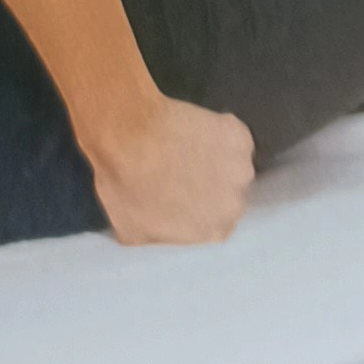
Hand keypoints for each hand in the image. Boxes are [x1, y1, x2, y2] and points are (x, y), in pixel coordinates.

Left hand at [83, 95, 255, 245]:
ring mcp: (240, 167)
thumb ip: (161, 236)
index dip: (198, 206)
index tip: (181, 192)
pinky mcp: (239, 134)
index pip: (214, 224)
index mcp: (213, 231)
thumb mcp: (132, 231)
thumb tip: (163, 232)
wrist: (125, 136)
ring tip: (183, 146)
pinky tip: (190, 126)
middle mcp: (234, 205)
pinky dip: (216, 130)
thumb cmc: (122, 184)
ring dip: (214, 157)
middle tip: (181, 168)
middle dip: (210, 184)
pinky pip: (230, 133)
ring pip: (232, 163)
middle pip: (228, 195)